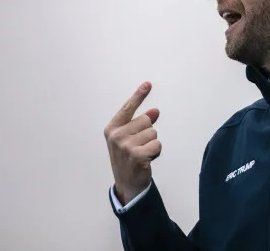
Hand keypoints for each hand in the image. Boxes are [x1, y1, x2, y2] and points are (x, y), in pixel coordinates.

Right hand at [104, 82, 160, 204]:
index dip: (139, 95)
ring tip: (142, 154)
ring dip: (152, 144)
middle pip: (146, 121)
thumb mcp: (131, 138)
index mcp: (112, 129)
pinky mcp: (137, 155)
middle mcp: (116, 136)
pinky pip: (157, 145)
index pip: (128, 108)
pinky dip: (156, 153)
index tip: (148, 84)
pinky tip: (146, 160)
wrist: (127, 184)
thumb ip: (141, 123)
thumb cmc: (129, 158)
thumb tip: (155, 111)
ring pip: (153, 133)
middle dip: (148, 133)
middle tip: (139, 147)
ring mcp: (126, 146)